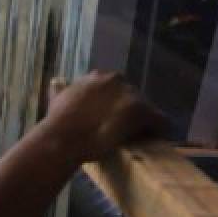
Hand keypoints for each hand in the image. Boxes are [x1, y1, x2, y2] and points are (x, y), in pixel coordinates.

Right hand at [42, 72, 164, 163]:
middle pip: (132, 97)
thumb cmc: (57, 122)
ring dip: (145, 122)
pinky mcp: (142, 112)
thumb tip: (57, 81)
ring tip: (141, 137)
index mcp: (97, 77)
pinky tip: (158, 139)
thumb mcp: (56, 98)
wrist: (64, 138)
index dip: (115, 104)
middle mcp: (115, 80)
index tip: (111, 118)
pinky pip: (161, 120)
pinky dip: (160, 129)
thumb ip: (61, 89)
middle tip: (124, 130)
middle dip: (130, 112)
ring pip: (146, 108)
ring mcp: (129, 95)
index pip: (115, 88)